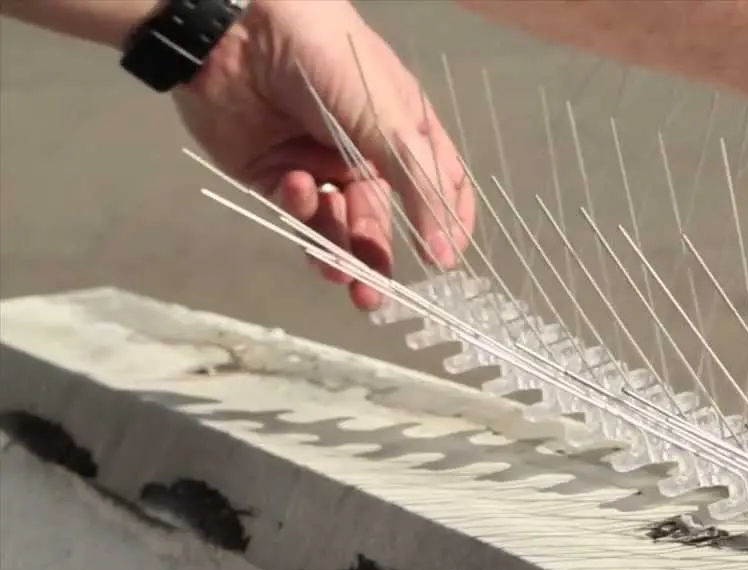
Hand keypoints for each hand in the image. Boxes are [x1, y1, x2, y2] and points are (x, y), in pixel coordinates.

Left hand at [173, 0, 472, 309]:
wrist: (238, 32)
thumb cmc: (328, 60)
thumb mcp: (387, 121)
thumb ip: (419, 188)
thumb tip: (446, 254)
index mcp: (404, 132)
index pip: (440, 188)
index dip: (446, 226)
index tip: (444, 262)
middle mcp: (366, 153)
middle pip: (382, 221)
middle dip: (378, 259)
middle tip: (373, 297)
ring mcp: (320, 166)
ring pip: (337, 226)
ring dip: (339, 253)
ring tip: (339, 278)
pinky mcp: (274, 174)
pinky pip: (298, 209)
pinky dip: (302, 206)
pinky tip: (298, 186)